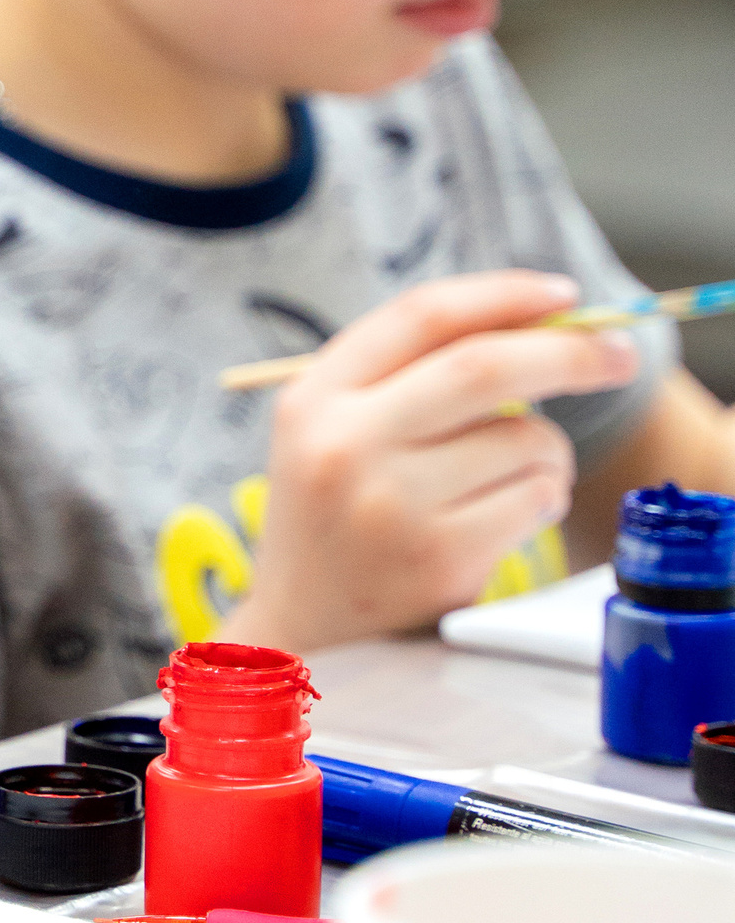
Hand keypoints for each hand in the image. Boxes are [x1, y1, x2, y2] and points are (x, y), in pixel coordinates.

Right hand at [224, 271, 638, 652]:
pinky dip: (544, 498)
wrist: (305, 627)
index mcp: (314, 397)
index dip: (504, 295)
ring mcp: (393, 505)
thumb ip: (412, 371)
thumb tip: (542, 320)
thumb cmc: (338, 512)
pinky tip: (506, 514)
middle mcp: (346, 444)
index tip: (564, 296)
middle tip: (616, 355)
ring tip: (514, 474)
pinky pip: (536, 499)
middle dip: (569, 351)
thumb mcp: (334, 428)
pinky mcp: (441, 558)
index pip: (423, 317)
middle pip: (485, 366)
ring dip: (549, 450)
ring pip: (525, 439)